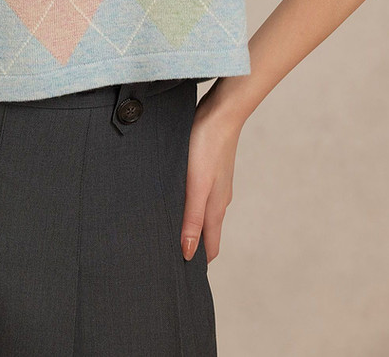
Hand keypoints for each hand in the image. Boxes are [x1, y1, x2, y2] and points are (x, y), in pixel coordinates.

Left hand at [180, 85, 244, 263]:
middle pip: (207, 232)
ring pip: (203, 212)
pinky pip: (200, 194)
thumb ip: (192, 219)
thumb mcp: (196, 186)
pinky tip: (176, 198)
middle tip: (167, 256)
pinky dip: (189, 205)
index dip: (197, 262)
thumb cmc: (206, 147)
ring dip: (190, 225)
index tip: (180, 276)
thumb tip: (188, 254)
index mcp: (216, 208)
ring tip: (167, 230)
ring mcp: (216, 183)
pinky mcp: (210, 167)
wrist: (221, 112)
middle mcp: (219, 199)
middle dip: (192, 246)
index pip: (209, 247)